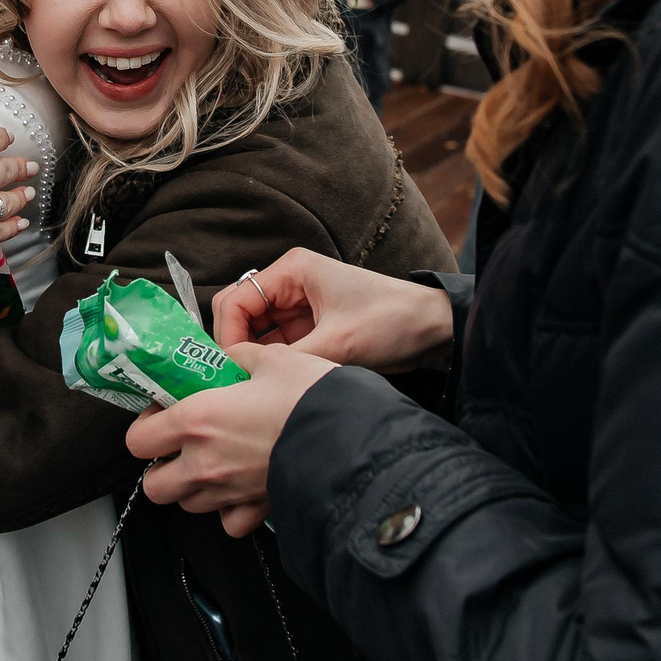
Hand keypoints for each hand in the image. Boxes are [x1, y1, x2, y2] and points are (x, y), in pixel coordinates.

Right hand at [0, 125, 35, 270]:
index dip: (2, 138)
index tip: (7, 139)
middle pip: (11, 169)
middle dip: (22, 167)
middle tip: (31, 168)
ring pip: (13, 200)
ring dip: (24, 195)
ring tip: (30, 193)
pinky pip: (4, 231)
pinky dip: (15, 226)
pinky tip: (21, 223)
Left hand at [127, 340, 337, 537]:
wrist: (353, 440)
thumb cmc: (312, 399)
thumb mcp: (273, 358)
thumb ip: (240, 356)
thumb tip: (231, 356)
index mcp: (197, 420)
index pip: (138, 441)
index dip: (146, 426)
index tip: (163, 413)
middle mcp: (204, 463)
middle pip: (154, 485)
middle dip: (161, 466)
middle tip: (180, 445)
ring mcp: (228, 492)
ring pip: (187, 504)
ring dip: (192, 487)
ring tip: (213, 463)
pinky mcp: (255, 510)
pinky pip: (227, 522)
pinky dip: (227, 510)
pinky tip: (238, 489)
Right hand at [212, 248, 452, 373]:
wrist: (434, 330)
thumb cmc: (391, 322)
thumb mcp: (339, 344)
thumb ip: (289, 359)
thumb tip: (246, 378)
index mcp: (292, 271)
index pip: (236, 300)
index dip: (227, 335)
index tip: (230, 369)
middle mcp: (289, 285)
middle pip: (239, 316)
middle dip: (234, 348)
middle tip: (233, 383)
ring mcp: (297, 308)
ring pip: (254, 335)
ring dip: (251, 359)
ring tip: (248, 389)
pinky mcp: (309, 330)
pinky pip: (275, 347)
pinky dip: (268, 365)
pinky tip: (267, 386)